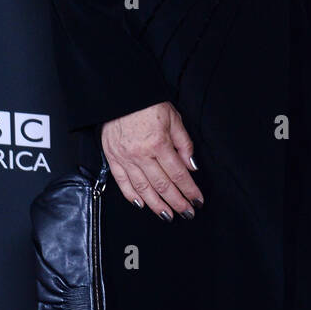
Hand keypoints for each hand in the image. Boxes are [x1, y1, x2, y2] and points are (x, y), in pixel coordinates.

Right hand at [101, 102, 202, 220]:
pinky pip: (123, 182)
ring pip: (143, 188)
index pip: (178, 174)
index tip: (197, 200)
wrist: (121, 94)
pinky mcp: (113, 158)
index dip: (189, 190)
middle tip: (186, 213)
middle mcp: (141, 154)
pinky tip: (141, 204)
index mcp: (159, 143)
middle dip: (177, 202)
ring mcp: (125, 158)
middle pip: (162, 185)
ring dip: (157, 205)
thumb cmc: (147, 103)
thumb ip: (184, 144)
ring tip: (167, 215)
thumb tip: (191, 167)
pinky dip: (132, 196)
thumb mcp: (174, 118)